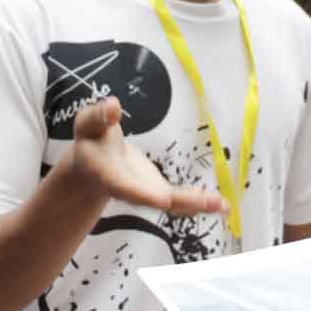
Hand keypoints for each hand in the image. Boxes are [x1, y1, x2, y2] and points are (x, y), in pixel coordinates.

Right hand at [64, 96, 225, 216]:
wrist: (92, 167)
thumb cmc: (90, 142)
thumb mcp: (87, 125)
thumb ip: (98, 117)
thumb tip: (112, 105)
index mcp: (110, 175)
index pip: (126, 187)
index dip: (143, 194)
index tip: (163, 199)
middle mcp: (131, 190)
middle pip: (157, 199)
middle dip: (183, 202)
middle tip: (209, 203)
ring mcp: (147, 194)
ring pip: (172, 204)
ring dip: (198, 205)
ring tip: (223, 205)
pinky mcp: (158, 192)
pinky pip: (179, 201)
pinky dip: (200, 203)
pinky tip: (221, 204)